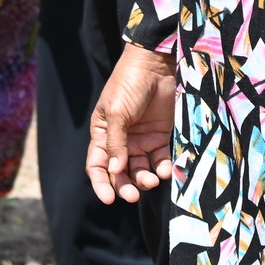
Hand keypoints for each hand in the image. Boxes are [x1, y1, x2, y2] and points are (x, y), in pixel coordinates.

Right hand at [87, 45, 177, 204]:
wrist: (156, 65)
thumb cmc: (128, 84)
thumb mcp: (117, 112)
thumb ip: (115, 142)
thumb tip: (114, 170)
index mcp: (102, 133)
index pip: (97, 164)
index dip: (100, 183)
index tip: (109, 199)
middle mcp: (121, 140)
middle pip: (120, 172)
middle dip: (125, 185)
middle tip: (133, 195)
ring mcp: (142, 140)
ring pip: (141, 170)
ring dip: (145, 179)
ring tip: (152, 179)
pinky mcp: (161, 138)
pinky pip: (161, 160)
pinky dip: (164, 169)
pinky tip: (166, 170)